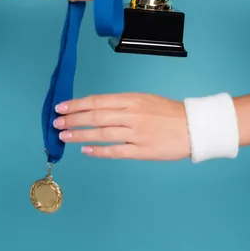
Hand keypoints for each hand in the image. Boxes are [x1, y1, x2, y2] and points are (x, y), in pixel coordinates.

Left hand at [54, 93, 190, 160]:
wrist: (192, 126)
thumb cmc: (168, 112)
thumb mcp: (144, 99)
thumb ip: (122, 104)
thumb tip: (97, 109)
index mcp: (131, 99)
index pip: (97, 101)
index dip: (77, 104)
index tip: (61, 107)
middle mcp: (131, 114)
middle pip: (95, 117)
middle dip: (73, 119)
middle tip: (57, 122)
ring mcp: (136, 133)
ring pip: (102, 134)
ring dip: (80, 134)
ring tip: (65, 135)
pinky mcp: (142, 151)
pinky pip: (116, 151)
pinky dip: (99, 151)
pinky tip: (86, 150)